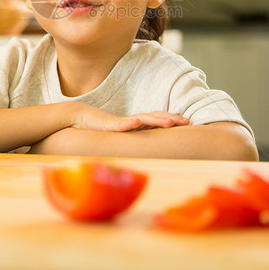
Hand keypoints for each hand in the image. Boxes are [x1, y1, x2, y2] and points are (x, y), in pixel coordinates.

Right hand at [70, 103, 188, 132]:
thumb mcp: (122, 138)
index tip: (188, 124)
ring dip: (157, 120)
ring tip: (169, 122)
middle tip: (187, 122)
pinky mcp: (110, 124)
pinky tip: (137, 122)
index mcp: (137, 124)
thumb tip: (150, 152)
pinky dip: (130, 123)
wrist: (80, 118)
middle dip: (172, 119)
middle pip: (155, 117)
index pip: (158, 120)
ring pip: (142, 119)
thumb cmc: (102, 129)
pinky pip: (121, 124)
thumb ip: (134, 141)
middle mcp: (132, 120)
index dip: (173, 120)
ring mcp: (122, 121)